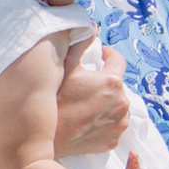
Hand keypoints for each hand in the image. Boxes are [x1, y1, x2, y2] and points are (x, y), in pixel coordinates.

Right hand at [54, 41, 130, 157]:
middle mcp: (122, 103)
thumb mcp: (64, 67)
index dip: (107, 55)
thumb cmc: (54, 100)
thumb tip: (91, 28)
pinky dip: (105, 119)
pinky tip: (88, 118)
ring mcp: (120, 124)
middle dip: (104, 81)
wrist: (46, 139)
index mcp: (112, 82)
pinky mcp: (114, 140)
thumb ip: (79, 45)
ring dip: (107, 101)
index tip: (99, 55)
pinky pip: (113, 124)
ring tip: (87, 102)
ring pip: (117, 105)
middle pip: (118, 85)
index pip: (118, 60)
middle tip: (86, 83)